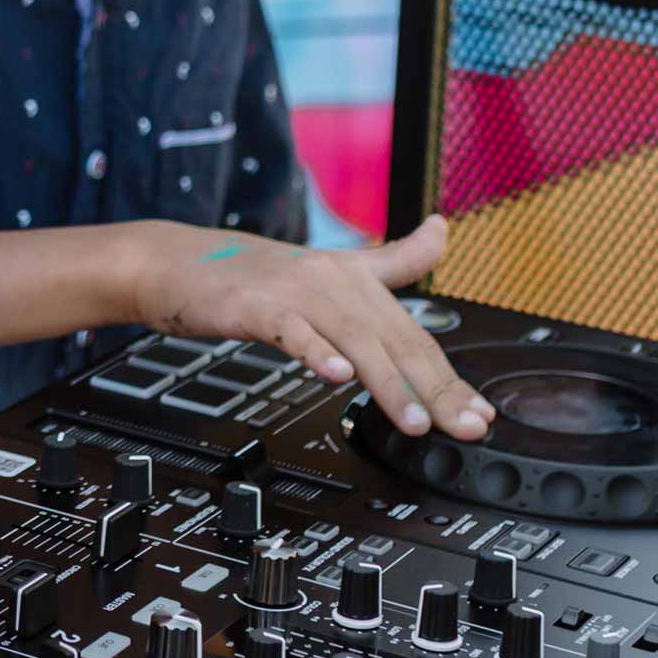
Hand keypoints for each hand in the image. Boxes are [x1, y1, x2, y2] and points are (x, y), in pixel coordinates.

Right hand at [127, 217, 489, 440]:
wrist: (177, 263)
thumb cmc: (254, 276)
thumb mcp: (331, 268)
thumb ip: (393, 259)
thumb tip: (443, 230)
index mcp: (356, 278)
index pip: (415, 335)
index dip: (451, 377)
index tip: (480, 413)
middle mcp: (333, 280)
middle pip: (396, 341)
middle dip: (436, 389)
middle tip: (464, 426)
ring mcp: (295, 290)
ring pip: (354, 340)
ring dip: (388, 383)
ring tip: (414, 421)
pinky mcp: (254, 304)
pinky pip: (292, 330)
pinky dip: (316, 351)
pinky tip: (336, 377)